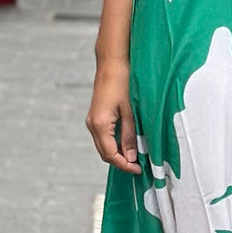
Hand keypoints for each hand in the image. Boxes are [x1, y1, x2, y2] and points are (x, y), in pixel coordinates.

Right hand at [87, 59, 139, 173]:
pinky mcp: (96, 117)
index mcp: (100, 125)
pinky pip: (104, 137)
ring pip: (104, 147)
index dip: (125, 165)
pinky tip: (128, 143)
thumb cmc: (123, 82)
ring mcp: (92, 121)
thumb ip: (130, 135)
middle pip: (105, 154)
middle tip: (139, 165)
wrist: (112, 63)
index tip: (139, 169)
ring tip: (136, 156)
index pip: (111, 155)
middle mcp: (92, 125)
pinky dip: (114, 144)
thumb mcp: (131, 111)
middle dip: (121, 162)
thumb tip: (132, 157)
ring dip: (118, 154)